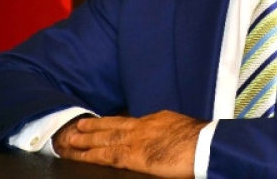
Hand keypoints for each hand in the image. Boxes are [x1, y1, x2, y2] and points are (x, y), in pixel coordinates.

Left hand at [54, 110, 207, 177]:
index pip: (133, 122)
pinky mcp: (134, 156)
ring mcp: (137, 140)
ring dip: (87, 139)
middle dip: (97, 126)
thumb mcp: (184, 131)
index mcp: (158, 119)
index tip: (107, 124)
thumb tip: (169, 142)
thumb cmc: (202, 141)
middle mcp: (144, 126)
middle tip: (80, 125)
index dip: (117, 123)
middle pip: (115, 124)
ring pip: (106, 138)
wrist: (204, 145)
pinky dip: (92, 155)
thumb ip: (171, 134)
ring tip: (72, 139)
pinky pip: (107, 155)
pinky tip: (80, 156)